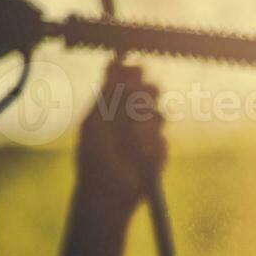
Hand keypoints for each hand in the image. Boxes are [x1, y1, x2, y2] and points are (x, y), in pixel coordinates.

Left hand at [75, 64, 166, 217]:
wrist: (108, 190)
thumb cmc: (94, 156)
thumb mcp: (95, 120)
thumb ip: (107, 95)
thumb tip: (116, 65)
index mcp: (112, 104)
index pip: (127, 78)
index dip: (131, 72)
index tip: (132, 72)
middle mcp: (131, 114)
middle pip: (149, 90)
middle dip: (144, 94)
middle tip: (135, 103)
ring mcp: (147, 132)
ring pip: (158, 113)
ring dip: (145, 123)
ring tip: (132, 138)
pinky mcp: (159, 149)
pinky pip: (161, 138)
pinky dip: (149, 145)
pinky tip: (138, 155)